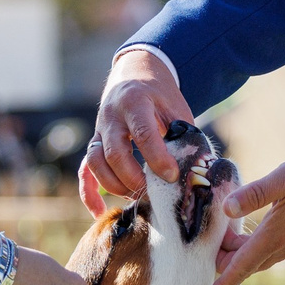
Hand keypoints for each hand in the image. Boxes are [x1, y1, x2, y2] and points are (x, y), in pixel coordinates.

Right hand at [82, 49, 196, 213]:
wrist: (135, 73)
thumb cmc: (160, 95)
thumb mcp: (175, 107)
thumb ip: (184, 136)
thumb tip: (199, 171)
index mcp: (135, 102)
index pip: (143, 134)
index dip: (157, 159)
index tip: (172, 177)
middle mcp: (111, 116)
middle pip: (115, 154)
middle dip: (135, 179)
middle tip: (155, 193)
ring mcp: (98, 131)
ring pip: (96, 164)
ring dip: (115, 186)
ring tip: (137, 197)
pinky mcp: (94, 144)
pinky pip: (85, 171)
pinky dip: (89, 193)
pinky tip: (99, 211)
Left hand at [210, 158, 284, 284]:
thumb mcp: (280, 180)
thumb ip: (253, 195)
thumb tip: (227, 209)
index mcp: (273, 236)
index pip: (242, 265)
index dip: (226, 281)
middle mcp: (283, 246)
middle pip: (249, 263)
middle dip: (229, 262)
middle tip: (215, 246)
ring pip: (262, 257)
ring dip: (243, 253)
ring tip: (229, 238)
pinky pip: (274, 251)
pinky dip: (257, 247)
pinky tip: (255, 233)